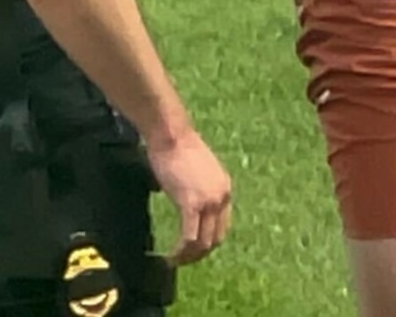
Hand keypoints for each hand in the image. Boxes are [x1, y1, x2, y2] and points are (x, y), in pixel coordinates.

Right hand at [149, 129, 234, 263]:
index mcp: (225, 188)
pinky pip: (190, 237)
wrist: (171, 134)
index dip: (208, 242)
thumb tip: (187, 203)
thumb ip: (198, 188)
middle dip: (199, 254)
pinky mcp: (192, 203)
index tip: (193, 250)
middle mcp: (222, 196)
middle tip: (183, 261)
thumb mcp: (197, 171)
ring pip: (204, 242)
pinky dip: (181, 251)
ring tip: (175, 261)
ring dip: (189, 256)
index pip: (222, 225)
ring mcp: (209, 201)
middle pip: (216, 238)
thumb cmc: (177, 148)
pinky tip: (170, 255)